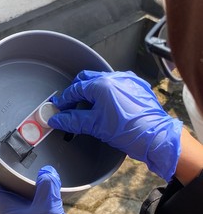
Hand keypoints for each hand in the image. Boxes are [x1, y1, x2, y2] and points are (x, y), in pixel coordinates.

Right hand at [48, 70, 182, 181]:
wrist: (156, 136)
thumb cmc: (127, 130)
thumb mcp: (95, 126)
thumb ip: (73, 120)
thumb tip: (57, 119)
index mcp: (102, 85)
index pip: (76, 89)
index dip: (64, 99)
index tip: (59, 107)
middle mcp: (114, 77)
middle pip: (87, 78)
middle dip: (76, 90)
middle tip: (71, 103)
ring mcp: (127, 80)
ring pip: (101, 80)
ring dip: (91, 90)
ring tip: (88, 106)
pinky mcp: (136, 86)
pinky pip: (115, 84)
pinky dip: (106, 92)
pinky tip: (106, 105)